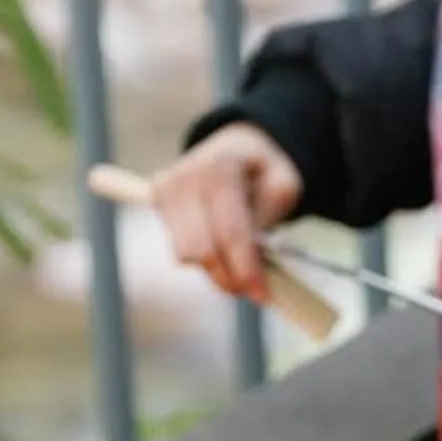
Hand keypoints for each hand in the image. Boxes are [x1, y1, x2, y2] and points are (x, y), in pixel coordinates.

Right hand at [148, 122, 302, 304]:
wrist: (234, 146)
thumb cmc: (262, 171)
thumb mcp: (284, 187)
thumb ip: (267, 220)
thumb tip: (253, 257)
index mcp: (220, 167)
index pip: (229, 231)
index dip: (245, 268)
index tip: (262, 294)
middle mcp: (186, 175)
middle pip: (200, 249)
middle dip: (228, 277)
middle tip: (252, 290)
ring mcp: (166, 188)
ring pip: (185, 254)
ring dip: (215, 271)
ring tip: (239, 268)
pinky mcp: (157, 201)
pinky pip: (179, 249)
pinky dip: (202, 260)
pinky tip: (221, 251)